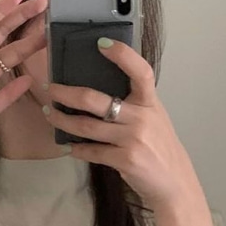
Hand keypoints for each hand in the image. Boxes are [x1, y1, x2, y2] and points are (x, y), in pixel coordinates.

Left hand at [43, 39, 202, 210]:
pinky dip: (76, 148)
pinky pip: (91, 151)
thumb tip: (99, 90)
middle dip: (66, 93)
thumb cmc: (160, 147)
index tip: (101, 43)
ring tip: (49, 113)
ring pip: (87, 126)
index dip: (122, 55)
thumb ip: (134, 103)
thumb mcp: (153, 118)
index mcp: (150, 102)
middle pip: (95, 100)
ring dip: (62, 120)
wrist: (175, 182)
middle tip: (51, 88)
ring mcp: (132, 139)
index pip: (140, 71)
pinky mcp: (124, 159)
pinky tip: (67, 145)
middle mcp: (141, 117)